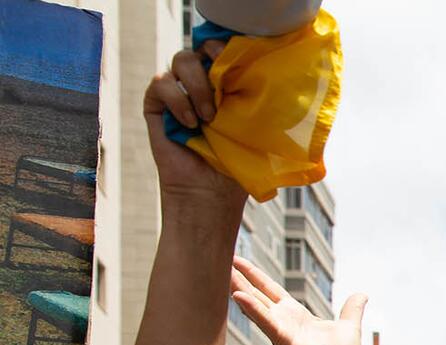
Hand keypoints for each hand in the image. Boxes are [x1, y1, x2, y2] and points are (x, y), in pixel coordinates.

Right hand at [141, 46, 244, 212]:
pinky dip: (176, 98)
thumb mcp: (256, 132)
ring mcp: (178, 92)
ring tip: (209, 117)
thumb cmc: (238, 165)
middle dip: (213, 55)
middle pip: (202, 48)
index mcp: (228, 86)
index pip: (224, 50)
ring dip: (198, 84)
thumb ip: (260, 105)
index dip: (228, 45)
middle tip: (224, 81)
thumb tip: (283, 90)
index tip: (239, 58)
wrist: (210, 192)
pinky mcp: (156, 105)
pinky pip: (161, 83)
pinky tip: (189, 122)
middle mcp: (202, 83)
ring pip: (181, 60)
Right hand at [229, 257, 364, 344]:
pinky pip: (265, 321)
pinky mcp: (284, 340)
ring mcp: (281, 330)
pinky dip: (252, 309)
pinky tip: (237, 295)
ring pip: (255, 305)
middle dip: (240, 278)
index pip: (270, 289)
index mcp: (295, 315)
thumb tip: (362, 295)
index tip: (239, 261)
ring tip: (223, 272)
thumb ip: (352, 309)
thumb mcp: (348, 326)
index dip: (255, 275)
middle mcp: (283, 321)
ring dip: (239, 288)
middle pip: (257, 294)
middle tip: (222, 259)